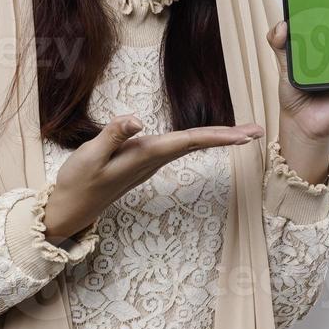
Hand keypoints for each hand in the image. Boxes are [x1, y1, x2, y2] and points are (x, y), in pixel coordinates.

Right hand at [41, 115, 263, 242]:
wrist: (69, 209)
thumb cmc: (77, 182)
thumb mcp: (89, 156)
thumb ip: (112, 135)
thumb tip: (137, 118)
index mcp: (144, 155)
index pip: (188, 141)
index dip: (218, 135)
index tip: (247, 135)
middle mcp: (152, 160)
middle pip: (195, 143)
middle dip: (227, 136)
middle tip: (258, 130)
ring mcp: (148, 163)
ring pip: (187, 146)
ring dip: (214, 138)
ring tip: (241, 132)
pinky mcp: (141, 162)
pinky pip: (175, 148)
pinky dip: (195, 140)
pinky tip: (202, 137)